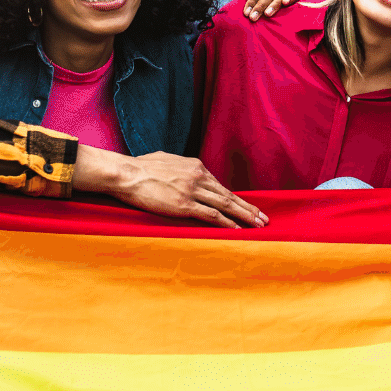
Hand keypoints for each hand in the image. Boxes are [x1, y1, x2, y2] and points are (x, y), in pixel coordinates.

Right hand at [73, 147, 267, 228]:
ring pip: (226, 205)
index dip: (235, 198)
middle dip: (248, 208)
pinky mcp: (184, 205)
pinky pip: (212, 216)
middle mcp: (199, 177)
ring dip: (245, 216)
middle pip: (229, 195)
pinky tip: (238, 230)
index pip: (220, 185)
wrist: (126, 173)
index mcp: (195, 166)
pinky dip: (227, 223)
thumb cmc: (140, 167)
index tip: (245, 206)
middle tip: (263, 218)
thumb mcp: (166, 160)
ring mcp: (193, 191)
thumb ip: (179, 167)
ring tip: (258, 225)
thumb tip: (181, 170)